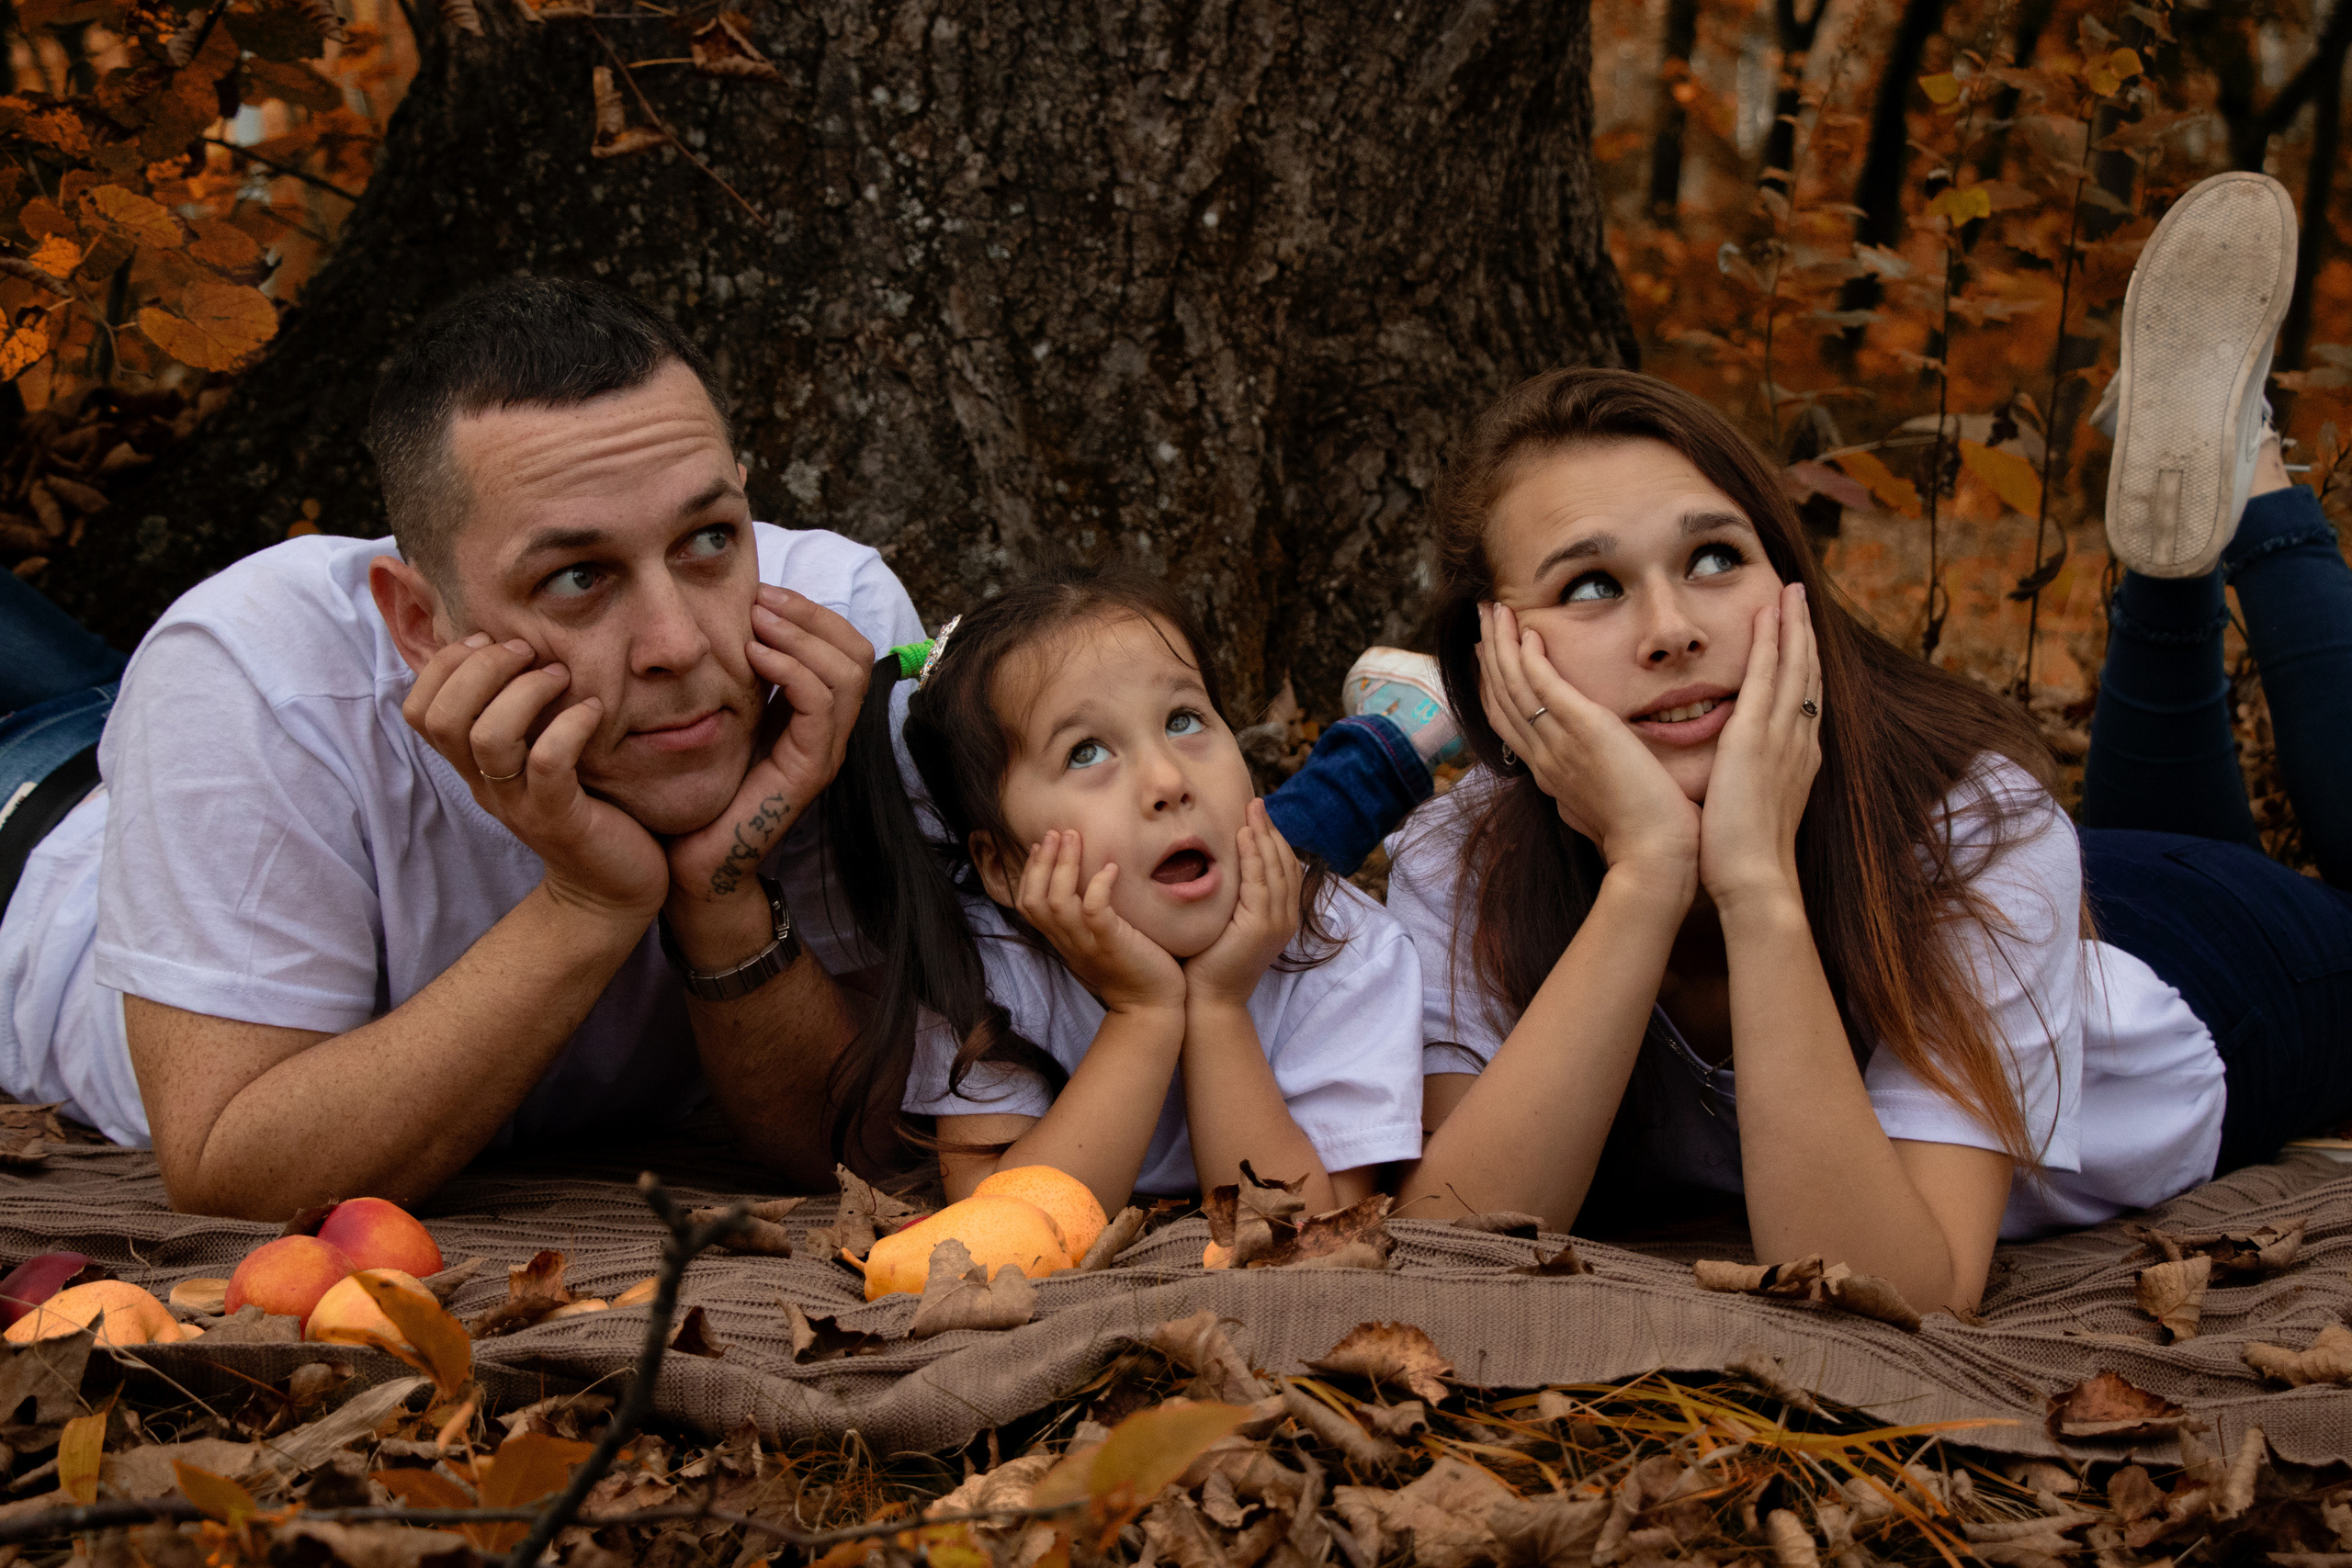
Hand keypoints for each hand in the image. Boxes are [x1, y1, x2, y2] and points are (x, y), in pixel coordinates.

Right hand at [403, 634, 667, 923]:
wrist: (610, 887)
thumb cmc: (582, 807)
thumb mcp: (537, 758)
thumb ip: (518, 715)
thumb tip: (510, 647)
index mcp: (472, 766)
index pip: (418, 710)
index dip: (443, 666)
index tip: (487, 641)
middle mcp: (484, 784)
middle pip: (445, 717)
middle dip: (481, 668)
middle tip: (526, 650)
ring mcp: (518, 804)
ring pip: (489, 737)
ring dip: (525, 692)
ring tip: (561, 675)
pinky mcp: (559, 819)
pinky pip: (549, 763)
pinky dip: (570, 726)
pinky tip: (594, 711)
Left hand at [666, 586, 872, 904]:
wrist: (690, 858)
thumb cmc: (699, 785)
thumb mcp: (724, 715)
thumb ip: (739, 674)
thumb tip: (731, 614)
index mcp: (815, 716)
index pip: (846, 647)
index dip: (811, 611)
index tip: (762, 593)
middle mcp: (831, 733)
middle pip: (857, 651)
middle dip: (810, 614)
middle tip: (761, 599)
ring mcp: (825, 752)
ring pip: (846, 672)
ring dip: (800, 634)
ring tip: (755, 621)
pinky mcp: (809, 770)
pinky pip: (819, 703)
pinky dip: (790, 668)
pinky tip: (753, 656)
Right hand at [1014, 829, 1186, 1014]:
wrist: (1151, 1008)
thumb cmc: (1132, 969)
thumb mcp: (1099, 941)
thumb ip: (1088, 918)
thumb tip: (1091, 883)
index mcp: (1062, 939)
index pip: (1028, 904)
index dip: (1029, 873)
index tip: (1038, 845)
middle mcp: (1068, 941)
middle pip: (1034, 899)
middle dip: (1041, 862)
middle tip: (1055, 832)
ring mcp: (1087, 943)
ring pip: (1058, 901)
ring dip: (1063, 865)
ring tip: (1073, 837)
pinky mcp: (1111, 944)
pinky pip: (1094, 911)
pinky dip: (1098, 885)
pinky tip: (1111, 868)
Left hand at [1183, 800, 1301, 1005]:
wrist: (1207, 999)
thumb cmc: (1207, 962)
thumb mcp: (1224, 921)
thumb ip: (1230, 895)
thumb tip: (1218, 865)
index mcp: (1280, 916)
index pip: (1283, 868)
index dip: (1273, 839)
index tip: (1257, 815)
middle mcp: (1286, 918)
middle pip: (1285, 862)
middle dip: (1271, 829)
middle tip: (1256, 803)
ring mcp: (1276, 922)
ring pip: (1275, 867)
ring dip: (1264, 835)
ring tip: (1251, 809)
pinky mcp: (1261, 925)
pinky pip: (1260, 881)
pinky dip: (1254, 855)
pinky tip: (1244, 835)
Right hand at [1479, 602, 1699, 897]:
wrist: (1655, 857)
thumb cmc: (1643, 838)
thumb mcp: (1602, 810)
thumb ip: (1587, 789)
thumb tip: (1577, 789)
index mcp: (1548, 774)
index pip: (1509, 722)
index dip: (1495, 685)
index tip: (1492, 655)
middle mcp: (1542, 757)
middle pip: (1500, 697)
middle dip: (1490, 654)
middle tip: (1485, 619)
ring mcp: (1558, 744)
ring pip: (1513, 685)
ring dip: (1501, 644)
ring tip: (1495, 610)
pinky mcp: (1583, 730)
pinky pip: (1543, 684)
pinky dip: (1530, 657)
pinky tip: (1528, 632)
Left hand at [1697, 582, 1820, 909]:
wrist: (1756, 882)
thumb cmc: (1745, 862)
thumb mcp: (1753, 815)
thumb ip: (1749, 791)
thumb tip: (1736, 785)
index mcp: (1798, 762)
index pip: (1803, 702)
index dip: (1802, 666)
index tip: (1798, 637)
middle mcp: (1799, 743)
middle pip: (1807, 675)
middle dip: (1804, 634)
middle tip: (1801, 597)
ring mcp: (1782, 737)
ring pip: (1794, 667)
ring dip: (1793, 625)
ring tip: (1792, 591)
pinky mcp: (1756, 737)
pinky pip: (1767, 675)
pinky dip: (1771, 641)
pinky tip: (1770, 612)